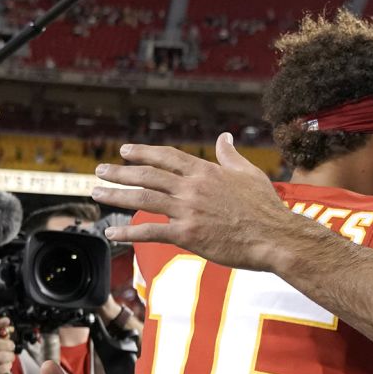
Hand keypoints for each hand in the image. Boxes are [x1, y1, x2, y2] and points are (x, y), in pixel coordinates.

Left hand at [92, 134, 309, 271]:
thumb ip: (230, 155)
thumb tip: (223, 137)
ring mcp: (188, 211)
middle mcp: (192, 188)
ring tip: (97, 192)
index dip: (142, 153)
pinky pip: (151, 231)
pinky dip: (128, 232)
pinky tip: (111, 232)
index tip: (125, 151)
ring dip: (116, 195)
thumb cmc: (266, 207)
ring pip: (143, 199)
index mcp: (205, 171)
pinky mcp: (188, 235)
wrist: (275, 236)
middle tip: (100, 170)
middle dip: (120, 172)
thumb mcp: (249, 174)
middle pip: (147, 175)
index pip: (166, 157)